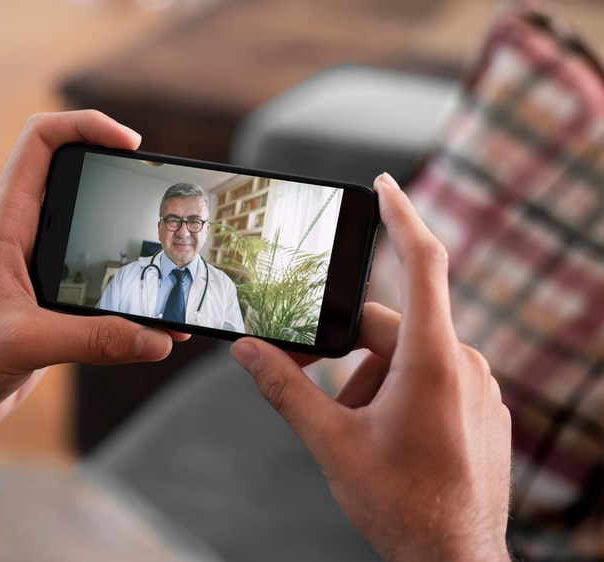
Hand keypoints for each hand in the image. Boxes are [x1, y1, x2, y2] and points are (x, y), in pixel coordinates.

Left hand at [0, 111, 186, 447]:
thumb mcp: (26, 343)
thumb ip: (94, 340)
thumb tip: (156, 339)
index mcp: (6, 224)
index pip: (41, 142)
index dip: (85, 125)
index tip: (129, 142)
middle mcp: (22, 236)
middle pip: (74, 176)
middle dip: (118, 174)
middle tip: (159, 190)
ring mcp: (37, 268)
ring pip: (89, 230)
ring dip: (127, 236)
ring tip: (170, 250)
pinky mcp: (50, 304)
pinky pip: (96, 281)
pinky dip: (127, 290)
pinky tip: (154, 318)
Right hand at [230, 173, 511, 560]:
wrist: (453, 560)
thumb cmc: (399, 504)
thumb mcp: (329, 441)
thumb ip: (284, 388)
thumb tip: (245, 350)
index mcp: (432, 362)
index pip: (423, 263)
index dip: (402, 215)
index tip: (383, 182)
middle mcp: (464, 365)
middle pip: (390, 325)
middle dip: (342, 347)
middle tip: (298, 374)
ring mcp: (479, 389)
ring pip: (408, 355)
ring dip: (367, 377)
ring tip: (348, 429)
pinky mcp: (481, 410)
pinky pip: (431, 377)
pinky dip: (395, 391)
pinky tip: (378, 436)